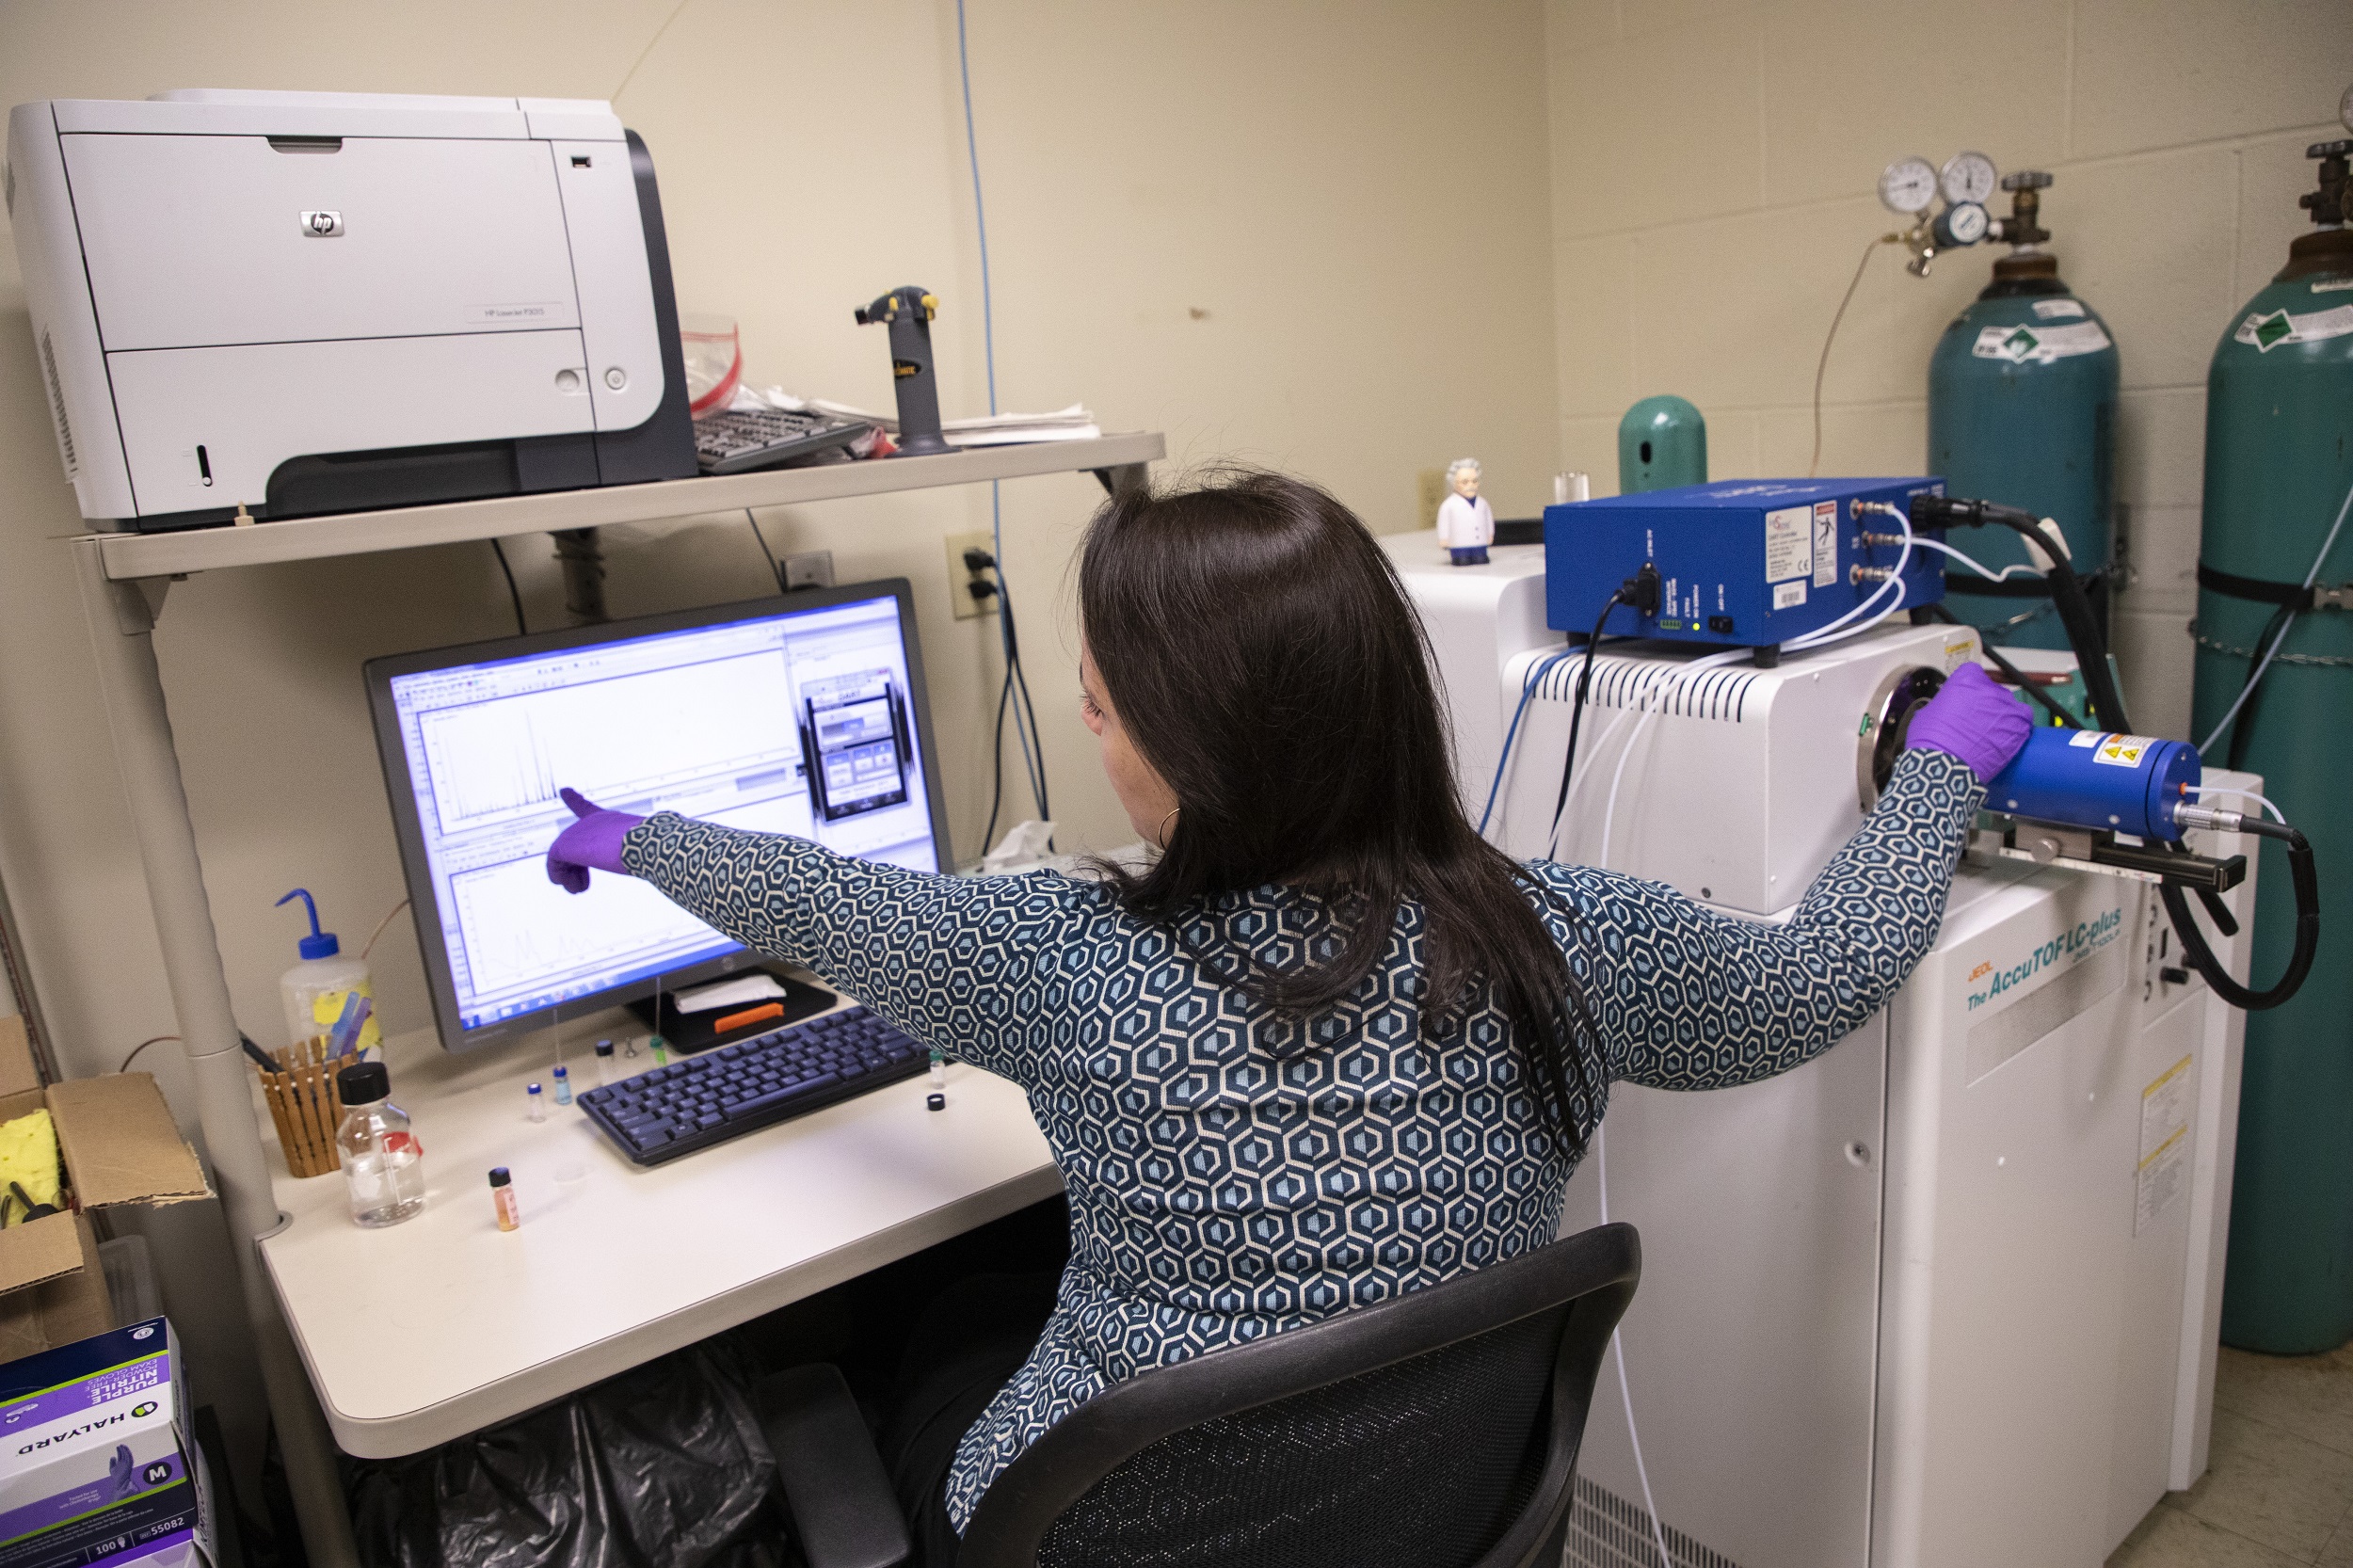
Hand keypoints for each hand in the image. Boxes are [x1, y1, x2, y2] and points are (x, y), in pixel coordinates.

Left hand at [545, 788, 646, 893]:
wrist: (648, 845)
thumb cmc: (654, 848)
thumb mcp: (646, 848)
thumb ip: (644, 848)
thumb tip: (671, 854)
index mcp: (608, 820)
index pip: (586, 808)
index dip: (574, 800)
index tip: (564, 791)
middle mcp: (590, 822)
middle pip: (574, 846)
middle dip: (577, 868)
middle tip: (585, 885)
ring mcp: (577, 831)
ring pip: (563, 856)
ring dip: (570, 876)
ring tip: (580, 889)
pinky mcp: (565, 844)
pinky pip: (553, 863)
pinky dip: (559, 877)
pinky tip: (572, 887)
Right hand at [1905, 662, 2033, 784]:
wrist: (1944, 765)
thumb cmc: (1931, 740)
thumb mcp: (1927, 712)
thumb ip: (1944, 704)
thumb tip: (1947, 710)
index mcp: (1966, 679)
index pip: (1972, 674)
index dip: (1967, 688)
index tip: (1964, 699)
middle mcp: (1990, 688)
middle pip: (1991, 689)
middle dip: (1984, 703)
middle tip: (1973, 721)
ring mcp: (2007, 706)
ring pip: (2008, 704)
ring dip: (2000, 715)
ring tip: (1988, 733)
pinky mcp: (2020, 725)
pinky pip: (2024, 719)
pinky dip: (2016, 726)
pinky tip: (2004, 736)